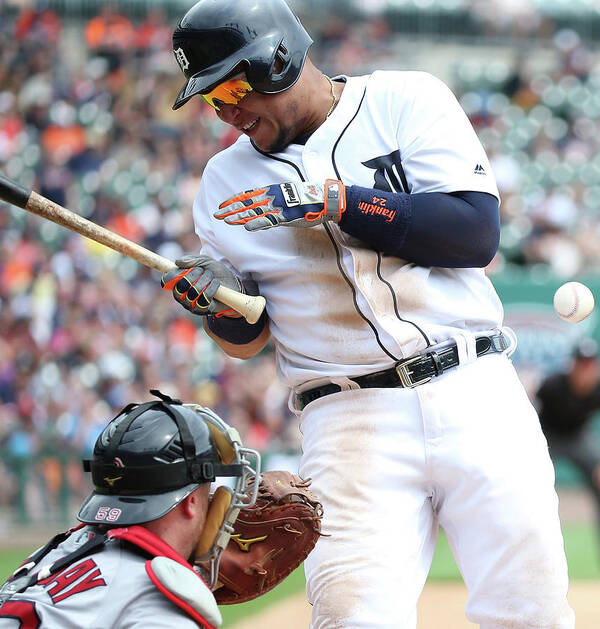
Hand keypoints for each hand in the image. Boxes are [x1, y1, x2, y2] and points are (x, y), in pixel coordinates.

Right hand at [161, 254, 241, 316]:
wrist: (232, 283)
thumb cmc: (215, 272)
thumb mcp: (205, 261)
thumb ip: (192, 260)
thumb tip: (178, 262)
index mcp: (178, 282)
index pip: (167, 281)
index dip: (172, 275)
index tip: (182, 269)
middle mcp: (181, 295)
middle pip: (181, 285)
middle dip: (194, 274)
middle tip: (202, 270)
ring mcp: (191, 304)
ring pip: (193, 292)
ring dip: (205, 280)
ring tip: (211, 276)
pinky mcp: (202, 310)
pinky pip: (205, 298)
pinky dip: (212, 288)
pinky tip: (216, 284)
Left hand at [214, 179, 345, 230]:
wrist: (325, 199)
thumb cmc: (308, 199)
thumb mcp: (289, 196)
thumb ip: (276, 200)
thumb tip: (266, 209)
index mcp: (273, 191)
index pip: (249, 196)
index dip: (234, 200)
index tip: (222, 205)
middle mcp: (273, 197)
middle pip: (247, 203)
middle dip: (231, 209)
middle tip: (216, 214)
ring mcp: (279, 206)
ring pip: (254, 212)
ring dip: (239, 216)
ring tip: (226, 220)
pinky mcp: (287, 216)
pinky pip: (269, 220)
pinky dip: (257, 223)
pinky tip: (246, 226)